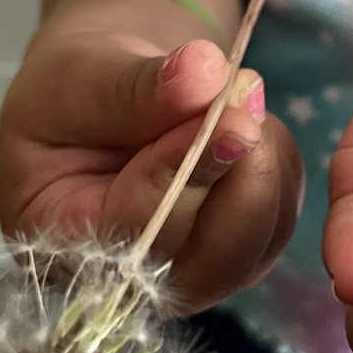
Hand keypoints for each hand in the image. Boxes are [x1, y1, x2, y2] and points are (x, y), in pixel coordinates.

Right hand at [0, 24, 301, 311]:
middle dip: (241, 174)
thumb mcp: (81, 76)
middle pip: (212, 258)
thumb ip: (135, 85)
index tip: (228, 118)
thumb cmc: (72, 90)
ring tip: (234, 90)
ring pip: (260, 235)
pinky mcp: (241, 246)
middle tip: (245, 89)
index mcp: (68, 245)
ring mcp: (196, 269)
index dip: (186, 172)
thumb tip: (205, 73)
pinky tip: (245, 114)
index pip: (136, 228)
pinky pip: (284, 209)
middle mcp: (136, 280)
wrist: (105, 92)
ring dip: (263, 157)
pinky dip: (277, 156)